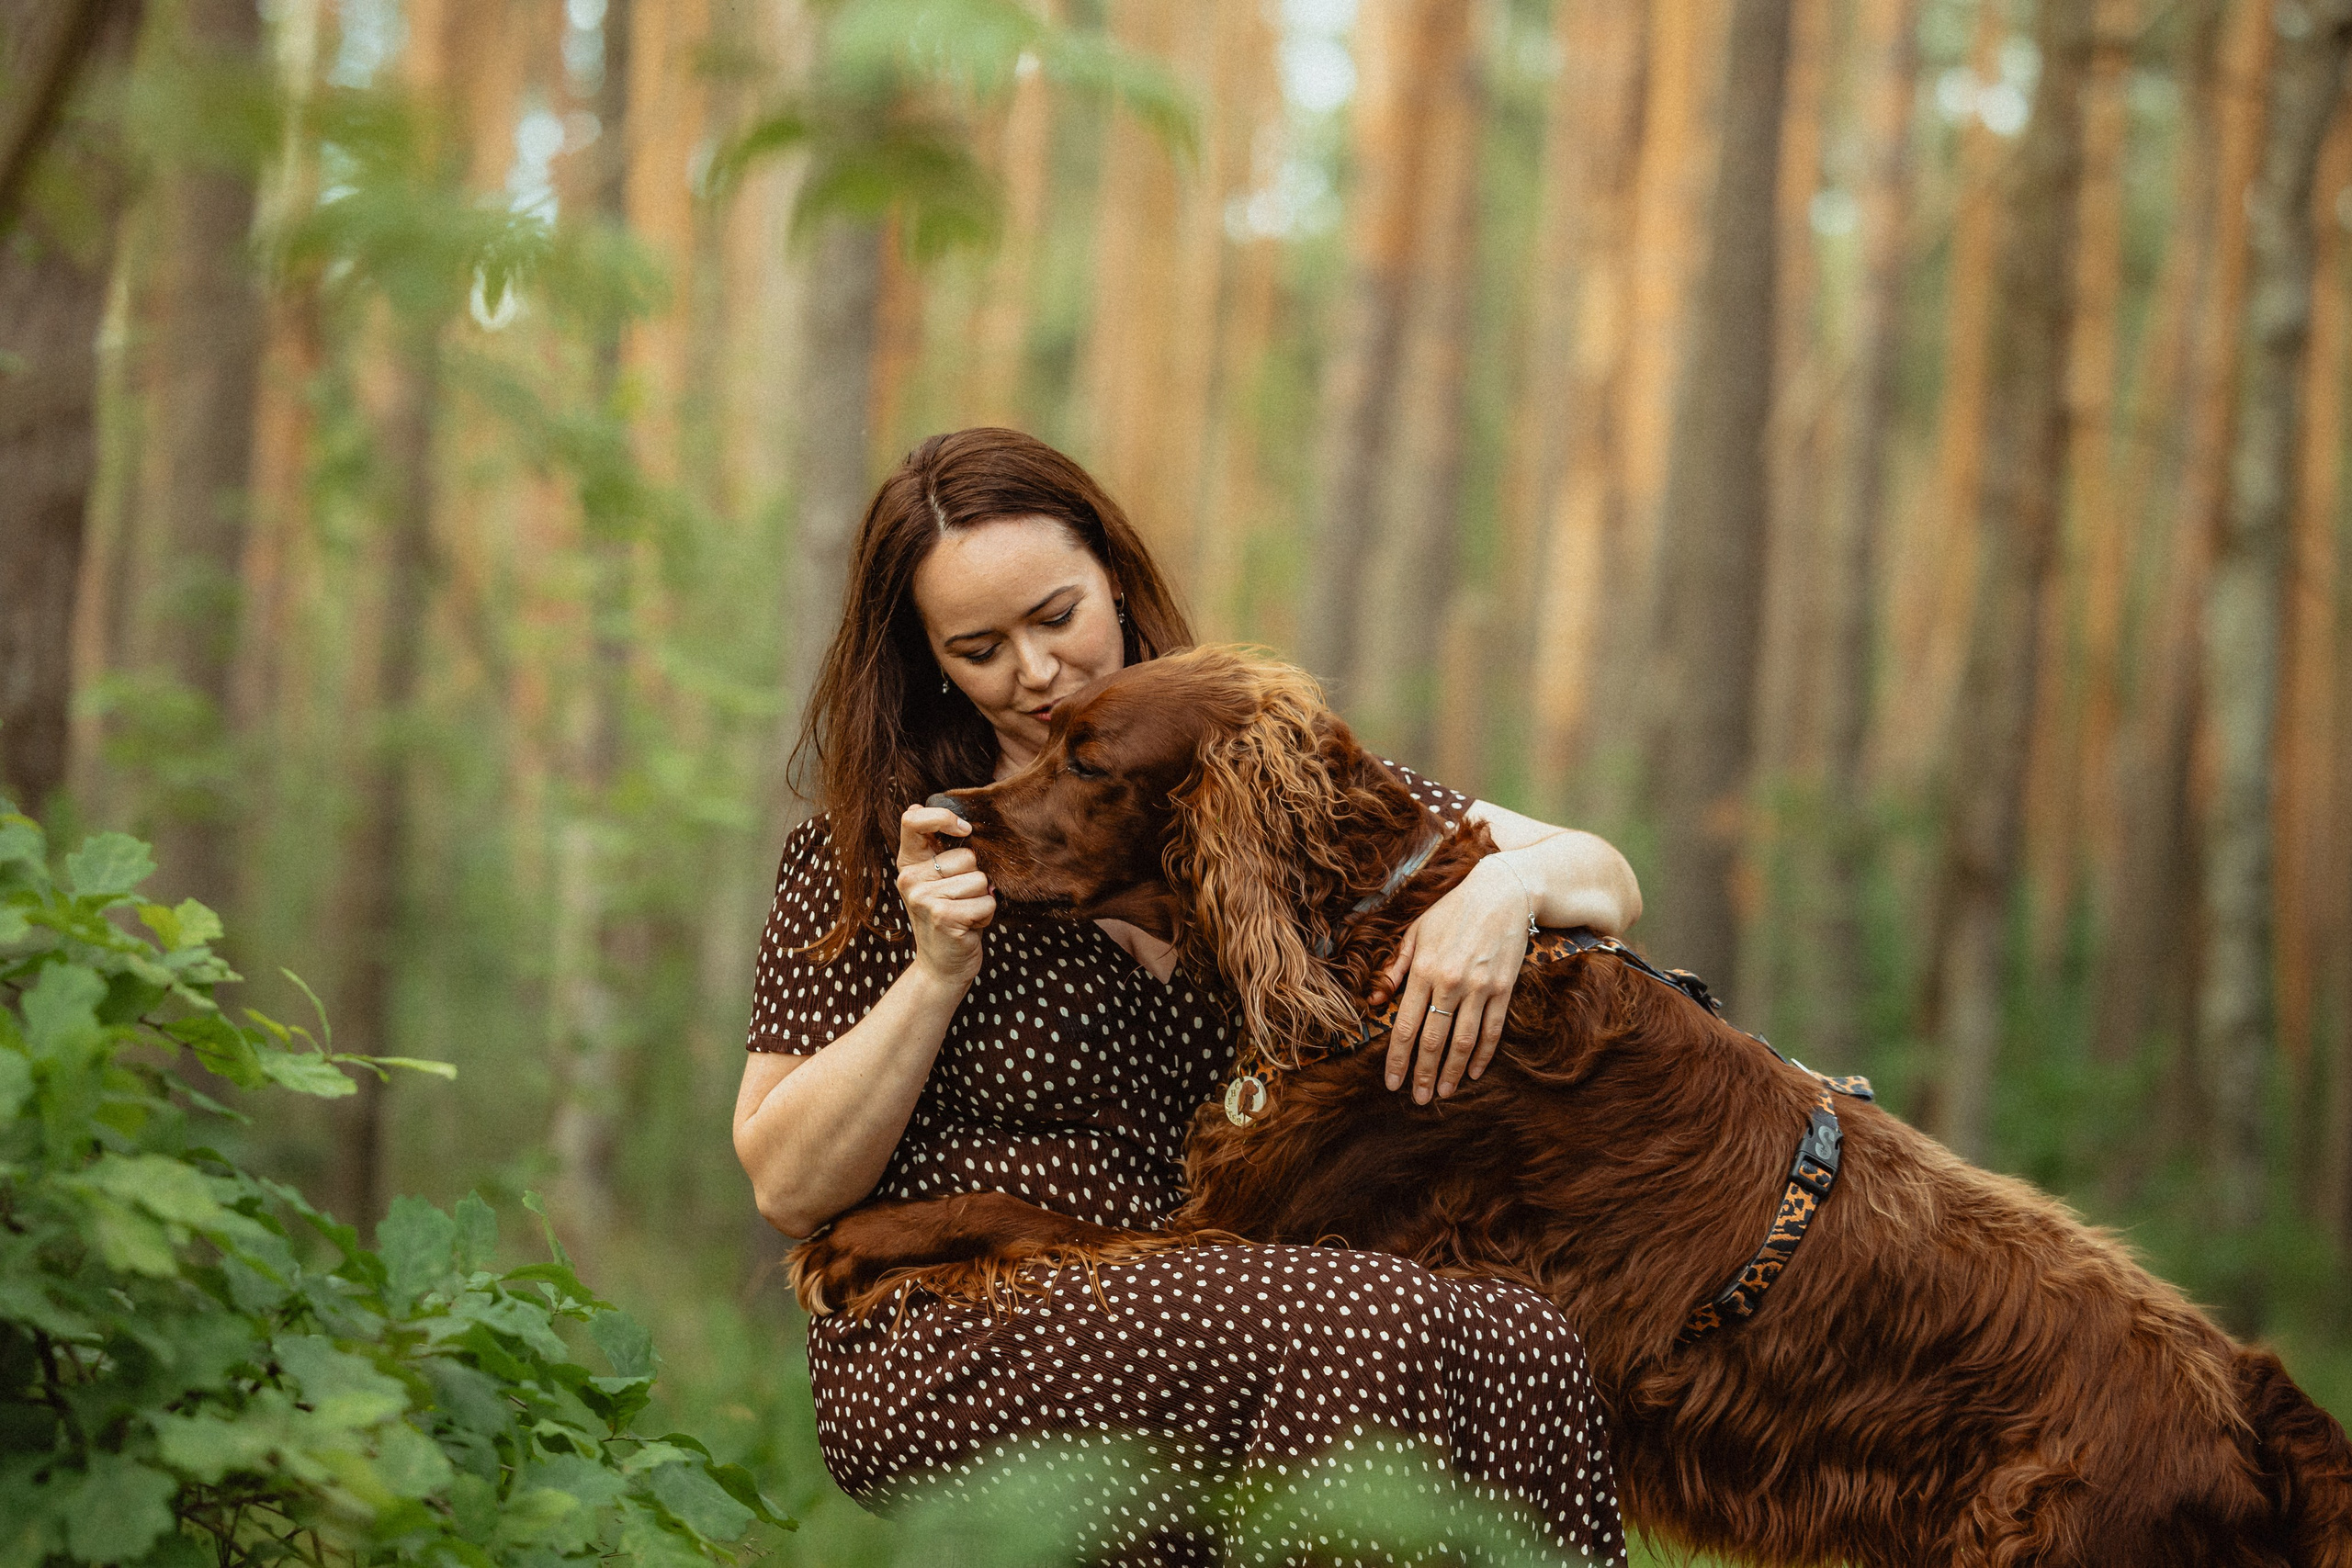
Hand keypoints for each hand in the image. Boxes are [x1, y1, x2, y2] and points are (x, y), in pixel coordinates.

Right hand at [895, 804, 994, 985]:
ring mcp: (923, 898)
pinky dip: (986, 916)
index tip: (964, 830)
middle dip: (975, 878)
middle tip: (960, 900)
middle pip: (967, 856)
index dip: (942, 816)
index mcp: (908, 864)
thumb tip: (963, 823)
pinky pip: (986, 902)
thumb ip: (944, 853)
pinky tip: (969, 927)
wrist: (942, 966)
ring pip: (981, 880)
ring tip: (965, 914)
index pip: (913, 819)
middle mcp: (909, 879)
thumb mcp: (939, 882)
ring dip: (982, 900)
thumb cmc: (950, 917)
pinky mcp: (943, 916)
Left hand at [1374, 856, 1530, 1102]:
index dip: (1398, 1059)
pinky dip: (1482, 1055)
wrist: (1503, 893)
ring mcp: (1480, 988)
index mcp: (1424, 970)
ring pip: (1463, 1042)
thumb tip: (1374, 1002)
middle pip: (1433, 1041)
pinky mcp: (1504, 990)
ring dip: (1451, 1072)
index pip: (1406, 1026)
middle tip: (1418, 1099)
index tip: (1392, 1082)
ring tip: (1442, 1093)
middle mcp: (1450, 984)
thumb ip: (1395, 968)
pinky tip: (1472, 1072)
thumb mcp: (1416, 932)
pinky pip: (1492, 1030)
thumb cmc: (1453, 911)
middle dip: (1423, 1074)